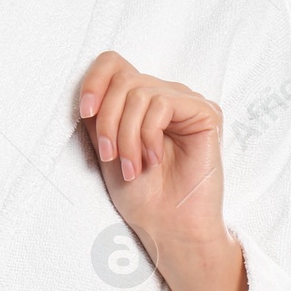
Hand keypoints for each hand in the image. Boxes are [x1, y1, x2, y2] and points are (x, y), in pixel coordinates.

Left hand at [77, 50, 229, 257]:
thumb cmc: (139, 194)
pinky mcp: (205, 113)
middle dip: (108, 120)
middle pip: (123, 78)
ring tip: (131, 167)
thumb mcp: (105, 146)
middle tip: (111, 156)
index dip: (93, 81)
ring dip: (127, 135)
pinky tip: (153, 159)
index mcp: (138, 100)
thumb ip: (98, 112)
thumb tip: (87, 87)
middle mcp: (163, 95)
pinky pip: (163, 103)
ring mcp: (185, 103)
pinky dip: (148, 134)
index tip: (84, 112)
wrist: (166, 226)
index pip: (113, 63)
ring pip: (140, 92)